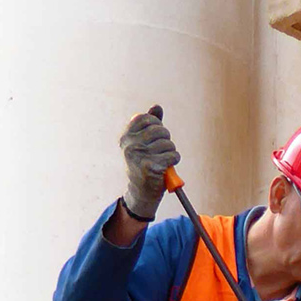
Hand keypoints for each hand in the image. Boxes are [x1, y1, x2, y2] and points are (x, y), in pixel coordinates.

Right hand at [119, 104, 179, 220]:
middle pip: (159, 130)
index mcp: (126, 137)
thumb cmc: (144, 164)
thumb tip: (157, 107)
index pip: (146, 118)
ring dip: (171, 151)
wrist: (141, 192)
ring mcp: (139, 156)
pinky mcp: (150, 167)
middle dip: (166, 139)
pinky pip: (172, 155)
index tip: (155, 136)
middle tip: (162, 150)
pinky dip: (174, 160)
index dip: (156, 124)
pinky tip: (167, 166)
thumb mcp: (143, 142)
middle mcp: (130, 145)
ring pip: (168, 143)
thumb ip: (150, 124)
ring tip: (164, 159)